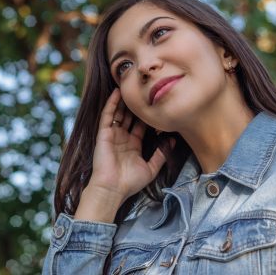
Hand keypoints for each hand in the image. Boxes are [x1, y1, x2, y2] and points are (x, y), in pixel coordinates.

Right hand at [74, 88, 166, 221]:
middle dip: (136, 105)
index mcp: (132, 146)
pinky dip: (111, 103)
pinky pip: (107, 115)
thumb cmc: (130, 183)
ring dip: (124, 101)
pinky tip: (117, 92)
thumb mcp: (151, 168)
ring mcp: (112, 135)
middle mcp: (122, 138)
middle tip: (145, 91)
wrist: (112, 189)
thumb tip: (172, 141)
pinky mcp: (103, 134)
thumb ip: (161, 155)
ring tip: (131, 86)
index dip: (147, 116)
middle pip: (130, 117)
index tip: (157, 104)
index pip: (141, 126)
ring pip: (119, 113)